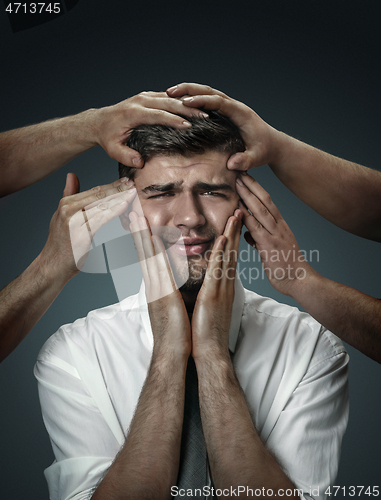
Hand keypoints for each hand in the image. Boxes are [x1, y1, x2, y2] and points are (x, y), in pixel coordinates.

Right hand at [40, 173, 136, 278]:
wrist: (52, 266)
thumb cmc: (61, 244)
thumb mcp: (62, 215)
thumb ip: (69, 195)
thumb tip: (72, 175)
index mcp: (65, 203)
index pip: (94, 191)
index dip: (111, 185)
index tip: (124, 181)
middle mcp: (68, 209)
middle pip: (98, 196)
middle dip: (118, 189)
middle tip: (132, 184)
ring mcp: (73, 221)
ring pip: (101, 205)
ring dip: (119, 198)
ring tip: (132, 193)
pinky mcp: (80, 233)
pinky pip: (101, 218)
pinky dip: (114, 210)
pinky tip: (124, 205)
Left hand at [93, 91, 208, 167]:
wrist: (99, 121)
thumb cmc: (107, 137)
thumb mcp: (112, 150)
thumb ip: (126, 157)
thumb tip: (140, 163)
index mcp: (132, 113)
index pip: (158, 115)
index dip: (174, 120)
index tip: (189, 126)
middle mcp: (139, 101)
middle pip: (168, 103)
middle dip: (188, 110)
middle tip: (205, 116)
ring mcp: (144, 96)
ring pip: (170, 97)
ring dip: (188, 104)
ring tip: (204, 111)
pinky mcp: (147, 96)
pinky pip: (167, 97)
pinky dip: (181, 101)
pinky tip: (194, 107)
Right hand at [129, 212, 190, 358]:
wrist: (173, 355)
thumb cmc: (176, 333)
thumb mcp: (172, 307)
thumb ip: (170, 292)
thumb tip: (172, 284)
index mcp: (156, 288)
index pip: (148, 257)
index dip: (142, 239)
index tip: (139, 222)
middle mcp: (153, 285)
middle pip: (143, 252)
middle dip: (137, 230)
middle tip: (131, 210)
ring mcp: (156, 290)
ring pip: (147, 256)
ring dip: (142, 234)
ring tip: (135, 215)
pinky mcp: (163, 296)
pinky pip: (159, 269)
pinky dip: (155, 252)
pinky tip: (153, 237)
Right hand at [166, 83, 280, 171]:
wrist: (272, 145)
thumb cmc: (264, 151)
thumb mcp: (256, 158)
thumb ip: (245, 160)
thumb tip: (232, 163)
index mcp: (240, 113)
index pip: (219, 102)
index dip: (201, 101)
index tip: (184, 103)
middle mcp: (234, 106)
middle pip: (210, 91)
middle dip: (189, 90)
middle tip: (170, 92)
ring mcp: (229, 107)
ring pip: (207, 93)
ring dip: (189, 91)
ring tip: (169, 93)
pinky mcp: (225, 112)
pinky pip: (207, 100)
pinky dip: (193, 98)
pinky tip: (179, 103)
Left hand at [191, 210, 241, 360]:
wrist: (210, 353)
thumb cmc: (207, 333)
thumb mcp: (209, 308)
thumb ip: (211, 293)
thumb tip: (208, 284)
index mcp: (223, 288)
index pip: (228, 259)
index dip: (232, 240)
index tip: (233, 224)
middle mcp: (225, 285)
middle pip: (232, 253)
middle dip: (236, 231)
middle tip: (239, 211)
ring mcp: (221, 289)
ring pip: (227, 256)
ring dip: (231, 235)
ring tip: (235, 216)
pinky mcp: (213, 295)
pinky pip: (218, 270)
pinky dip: (220, 253)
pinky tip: (223, 239)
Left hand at [236, 174, 314, 295]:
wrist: (301, 281)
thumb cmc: (287, 268)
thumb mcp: (273, 250)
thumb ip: (260, 241)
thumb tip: (249, 236)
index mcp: (280, 227)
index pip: (268, 203)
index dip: (257, 190)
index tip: (247, 179)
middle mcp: (279, 227)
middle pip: (265, 201)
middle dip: (252, 185)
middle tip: (240, 172)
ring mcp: (275, 235)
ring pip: (261, 210)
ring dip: (248, 195)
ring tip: (238, 182)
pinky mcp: (270, 245)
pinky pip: (256, 228)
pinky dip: (247, 217)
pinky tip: (238, 209)